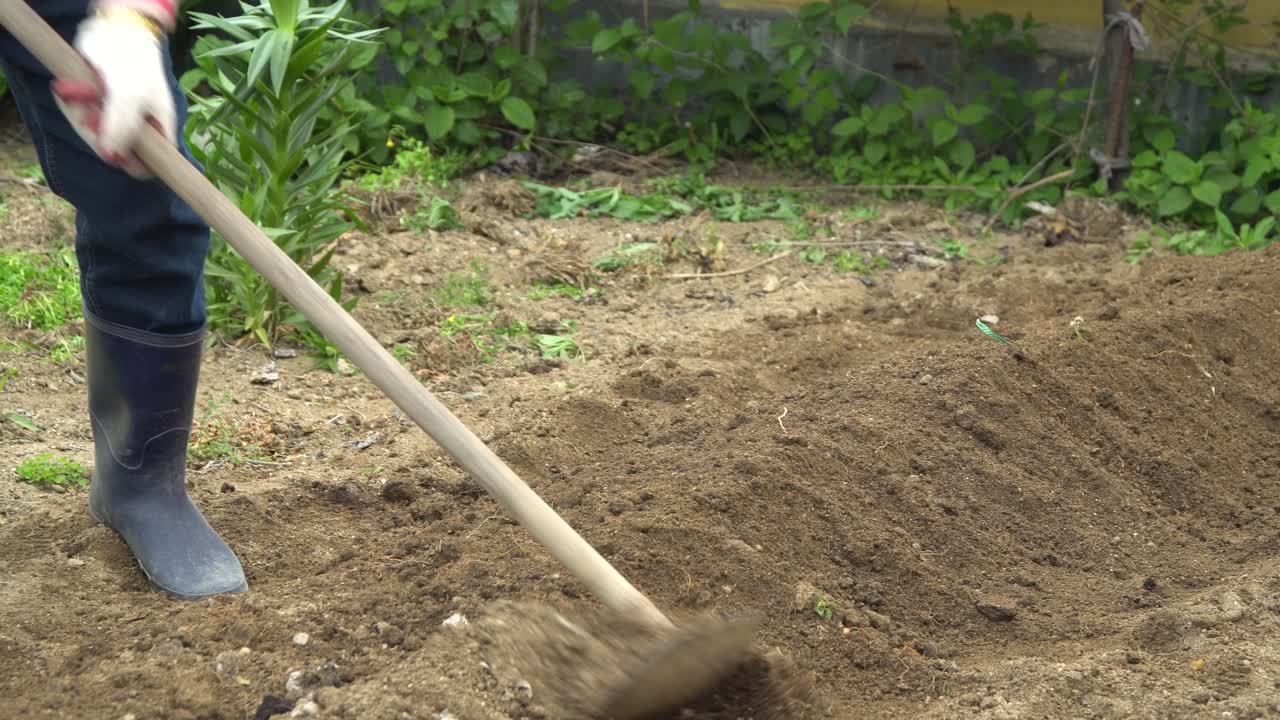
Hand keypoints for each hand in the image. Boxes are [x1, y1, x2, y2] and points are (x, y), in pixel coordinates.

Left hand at [53, 7, 175, 178]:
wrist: (114, 29)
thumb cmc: (132, 64)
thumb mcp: (129, 97)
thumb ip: (121, 128)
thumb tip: (112, 159)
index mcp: (159, 128)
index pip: (152, 163)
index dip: (135, 165)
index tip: (118, 158)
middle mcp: (138, 126)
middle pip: (115, 150)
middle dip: (98, 132)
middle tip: (92, 114)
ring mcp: (116, 116)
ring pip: (93, 132)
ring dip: (80, 113)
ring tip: (80, 92)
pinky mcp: (96, 104)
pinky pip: (79, 115)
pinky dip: (71, 102)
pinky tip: (69, 89)